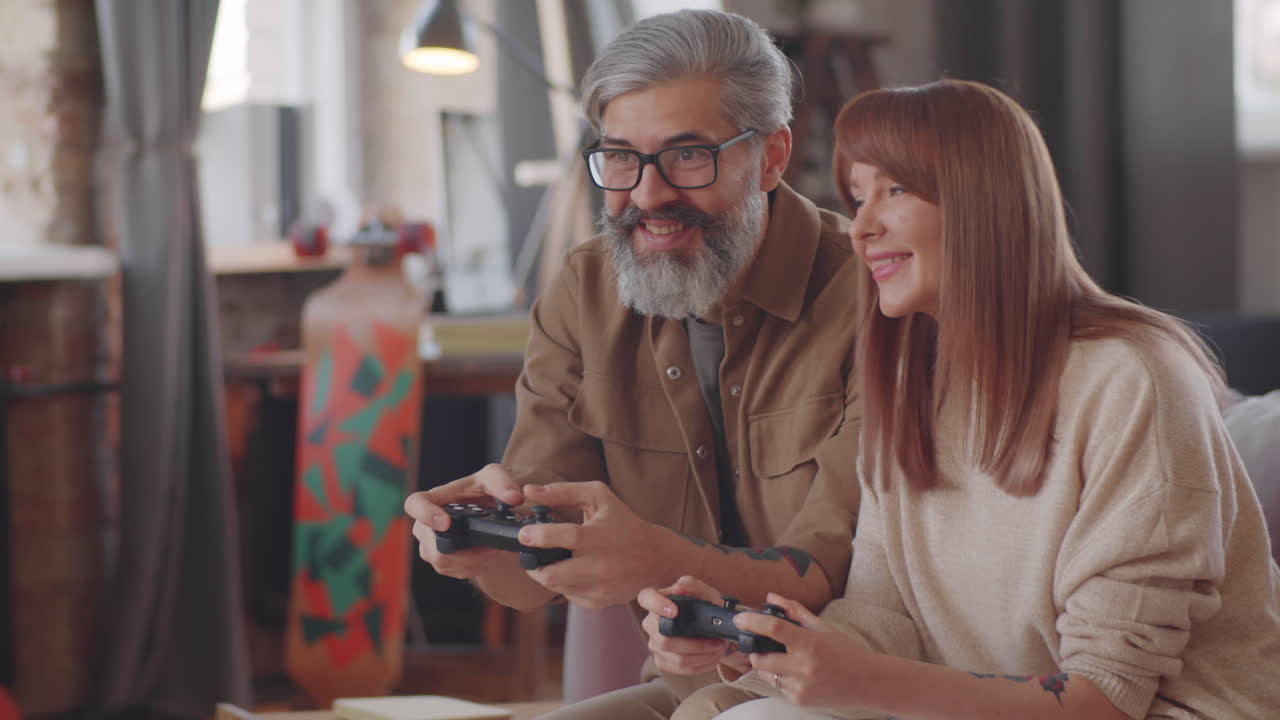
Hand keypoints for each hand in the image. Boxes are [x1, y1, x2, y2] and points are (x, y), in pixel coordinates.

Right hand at [403, 464, 525, 579]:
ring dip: (473, 558)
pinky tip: (487, 554)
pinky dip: (476, 565)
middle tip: (489, 543)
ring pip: (445, 562)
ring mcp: (431, 546)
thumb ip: (503, 482)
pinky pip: (455, 570)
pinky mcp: (442, 562)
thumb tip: (513, 497)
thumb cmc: (484, 491)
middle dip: (464, 549)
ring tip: (492, 547)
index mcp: (435, 498)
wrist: (491, 516)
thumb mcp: (495, 478)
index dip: (425, 514)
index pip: (415, 503)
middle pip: (432, 545)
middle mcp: (426, 524)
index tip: (445, 524)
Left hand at [517, 480, 667, 606]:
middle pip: (552, 574)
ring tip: (550, 559)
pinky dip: (564, 583)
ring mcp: (598, 587)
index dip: (539, 536)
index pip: (564, 538)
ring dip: (546, 573)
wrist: (654, 558)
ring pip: (555, 586)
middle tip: (529, 553)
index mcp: (598, 537)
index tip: (523, 534)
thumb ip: (563, 492)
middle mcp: (599, 566)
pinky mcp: (597, 602)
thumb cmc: (623, 523)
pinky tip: (573, 570)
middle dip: (532, 564)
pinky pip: (568, 594)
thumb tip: (529, 491)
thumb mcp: (598, 497)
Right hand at [639, 576, 750, 676]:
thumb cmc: (704, 604)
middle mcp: (651, 623)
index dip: (656, 604)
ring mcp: (655, 644)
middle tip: (717, 641)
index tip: (675, 611)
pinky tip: (713, 658)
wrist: (711, 625)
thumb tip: (679, 588)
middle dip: (696, 643)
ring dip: (703, 656)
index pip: (646, 598)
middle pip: (664, 639)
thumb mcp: (704, 592)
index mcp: (657, 601)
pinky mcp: (663, 661)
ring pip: (676, 658)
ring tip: (720, 649)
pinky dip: (702, 665)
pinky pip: (681, 669)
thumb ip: (692, 586)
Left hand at [733, 592, 878, 707]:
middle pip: (760, 658)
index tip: (740, 618)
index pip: (774, 629)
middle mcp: (803, 667)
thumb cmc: (846, 652)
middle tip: (760, 644)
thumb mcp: (822, 627)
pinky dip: (781, 678)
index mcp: (810, 644)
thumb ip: (795, 611)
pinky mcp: (800, 699)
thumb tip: (771, 598)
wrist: (868, 683)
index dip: (752, 622)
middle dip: (755, 650)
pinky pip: (778, 686)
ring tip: (785, 659)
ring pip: (766, 674)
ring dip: (767, 665)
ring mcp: (800, 686)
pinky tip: (798, 673)